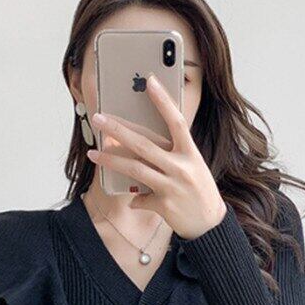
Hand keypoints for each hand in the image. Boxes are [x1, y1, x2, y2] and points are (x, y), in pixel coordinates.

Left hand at [86, 73, 226, 239]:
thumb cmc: (199, 189)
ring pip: (135, 169)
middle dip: (118, 130)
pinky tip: (130, 197)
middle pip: (144, 144)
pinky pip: (140, 198)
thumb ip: (171, 153)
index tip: (149, 81)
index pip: (176, 121)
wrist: (209, 223)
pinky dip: (133, 198)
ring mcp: (172, 187)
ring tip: (94, 153)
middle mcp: (182, 167)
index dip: (163, 100)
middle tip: (98, 118)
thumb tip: (141, 145)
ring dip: (111, 160)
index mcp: (191, 153)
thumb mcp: (192, 166)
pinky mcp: (164, 205)